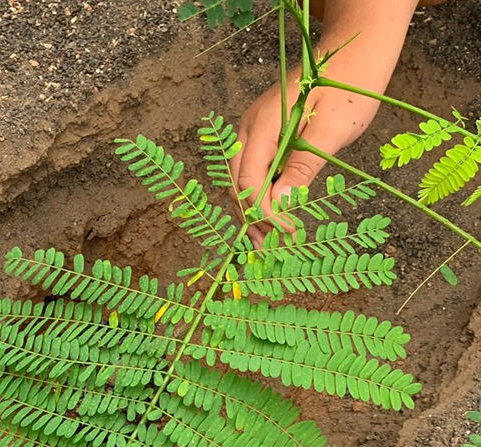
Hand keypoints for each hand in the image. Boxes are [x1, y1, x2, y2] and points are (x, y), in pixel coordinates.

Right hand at [231, 80, 380, 245]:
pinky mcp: (264, 133)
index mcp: (262, 124)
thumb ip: (303, 167)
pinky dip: (260, 191)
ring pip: (241, 177)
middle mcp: (249, 127)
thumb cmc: (350, 88)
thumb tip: (279, 204)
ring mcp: (254, 129)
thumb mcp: (331, 131)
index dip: (262, 210)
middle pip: (237, 181)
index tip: (284, 231)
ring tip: (268, 236)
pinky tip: (273, 208)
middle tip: (268, 246)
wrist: (354, 55)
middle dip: (250, 215)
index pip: (249, 179)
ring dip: (252, 207)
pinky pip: (253, 167)